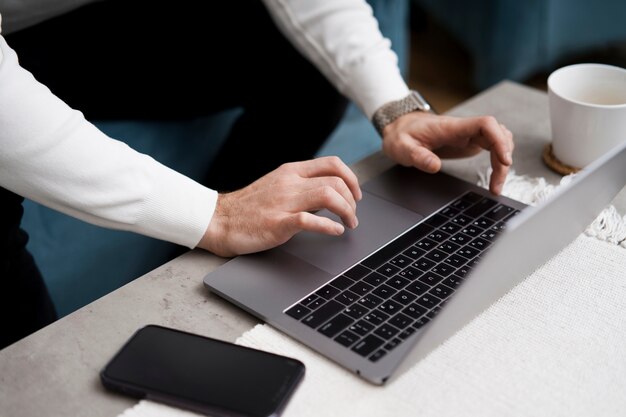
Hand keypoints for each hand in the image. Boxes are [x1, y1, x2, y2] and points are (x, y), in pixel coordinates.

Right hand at [197, 156, 361, 256]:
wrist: (219, 220)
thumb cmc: (248, 207)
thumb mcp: (277, 186)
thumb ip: (301, 186)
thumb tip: (329, 194)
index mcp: (291, 172)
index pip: (332, 163)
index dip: (352, 178)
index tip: (356, 194)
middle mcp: (289, 183)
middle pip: (335, 181)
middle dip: (353, 199)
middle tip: (353, 215)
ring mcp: (283, 202)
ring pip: (327, 195)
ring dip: (347, 211)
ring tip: (350, 224)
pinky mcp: (277, 223)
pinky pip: (310, 220)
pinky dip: (329, 226)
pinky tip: (336, 231)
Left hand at [381, 112, 513, 194]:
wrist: (400, 127)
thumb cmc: (402, 135)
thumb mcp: (402, 148)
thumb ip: (418, 156)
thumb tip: (434, 166)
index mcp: (452, 127)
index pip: (486, 124)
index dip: (500, 140)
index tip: (505, 160)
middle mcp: (464, 129)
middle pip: (498, 135)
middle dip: (503, 159)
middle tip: (496, 186)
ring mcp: (468, 135)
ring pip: (499, 141)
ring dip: (502, 162)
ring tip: (495, 185)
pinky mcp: (469, 142)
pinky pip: (492, 147)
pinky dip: (498, 161)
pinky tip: (494, 176)